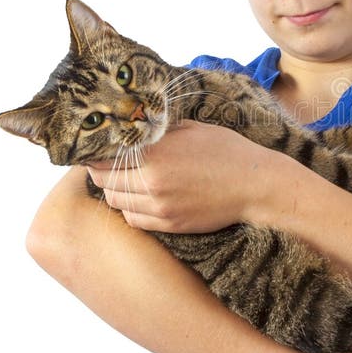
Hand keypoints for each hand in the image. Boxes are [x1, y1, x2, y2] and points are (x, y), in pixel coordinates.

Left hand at [86, 121, 271, 232]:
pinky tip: (137, 198)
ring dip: (113, 190)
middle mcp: (153, 182)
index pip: (106, 156)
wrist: (255, 186)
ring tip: (121, 180)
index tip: (97, 149)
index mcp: (157, 153)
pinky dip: (128, 208)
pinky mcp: (169, 224)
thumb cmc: (228, 151)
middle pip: (104, 181)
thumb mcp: (193, 129)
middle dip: (99, 171)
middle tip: (103, 164)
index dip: (96, 153)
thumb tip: (135, 128)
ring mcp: (160, 207)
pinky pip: (133, 219)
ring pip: (115, 202)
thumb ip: (160, 131)